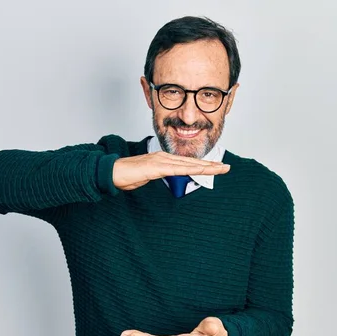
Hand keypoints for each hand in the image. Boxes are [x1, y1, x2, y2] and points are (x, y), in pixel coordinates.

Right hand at [112, 152, 229, 190]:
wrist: (110, 172)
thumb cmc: (125, 176)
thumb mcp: (146, 178)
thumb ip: (157, 176)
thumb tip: (163, 177)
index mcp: (162, 159)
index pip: (186, 163)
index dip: (203, 165)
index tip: (216, 168)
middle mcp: (163, 157)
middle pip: (192, 162)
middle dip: (210, 164)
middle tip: (226, 167)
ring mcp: (160, 161)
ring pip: (188, 164)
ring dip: (206, 167)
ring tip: (220, 169)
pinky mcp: (156, 167)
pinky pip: (177, 169)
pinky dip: (191, 170)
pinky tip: (201, 171)